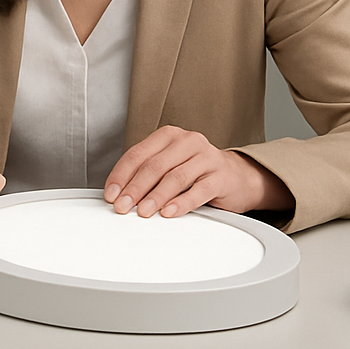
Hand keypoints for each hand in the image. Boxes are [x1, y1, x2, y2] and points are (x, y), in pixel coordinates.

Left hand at [103, 126, 292, 218]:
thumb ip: (146, 173)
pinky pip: (198, 190)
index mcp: (169, 136)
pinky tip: (169, 212)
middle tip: (123, 206)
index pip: (138, 154)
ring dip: (155, 197)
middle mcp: (187, 142)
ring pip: (175, 177)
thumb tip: (118, 194)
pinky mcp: (221, 176)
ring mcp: (206, 157)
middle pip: (154, 166)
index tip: (111, 194)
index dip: (121, 176)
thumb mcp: (170, 165)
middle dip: (134, 188)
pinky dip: (181, 203)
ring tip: (143, 211)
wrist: (237, 177)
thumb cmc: (197, 171)